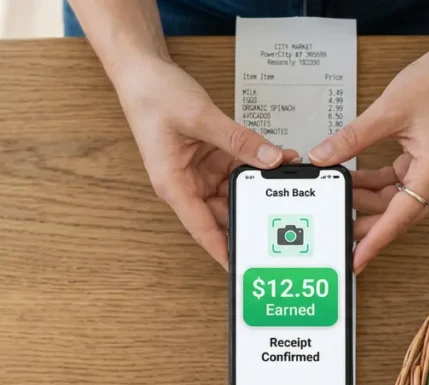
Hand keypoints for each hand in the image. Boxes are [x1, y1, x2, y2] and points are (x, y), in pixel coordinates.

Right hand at [113, 58, 298, 268]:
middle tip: (282, 219)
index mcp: (173, 185)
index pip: (202, 229)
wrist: (142, 72)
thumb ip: (239, 140)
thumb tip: (270, 158)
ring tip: (286, 181)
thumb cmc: (153, 97)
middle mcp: (185, 184)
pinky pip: (236, 168)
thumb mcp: (200, 118)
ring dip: (258, 186)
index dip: (223, 250)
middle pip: (223, 211)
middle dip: (252, 212)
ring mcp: (198, 172)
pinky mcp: (208, 157)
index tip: (242, 268)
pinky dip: (255, 164)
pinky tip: (277, 159)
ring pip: (233, 190)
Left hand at [308, 44, 428, 273]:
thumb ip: (352, 139)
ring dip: (369, 200)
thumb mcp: (387, 111)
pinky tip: (354, 180)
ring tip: (338, 196)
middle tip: (334, 227)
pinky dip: (378, 185)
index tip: (356, 259)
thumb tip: (323, 157)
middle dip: (366, 222)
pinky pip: (401, 185)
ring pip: (397, 201)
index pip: (399, 218)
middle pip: (398, 215)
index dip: (374, 241)